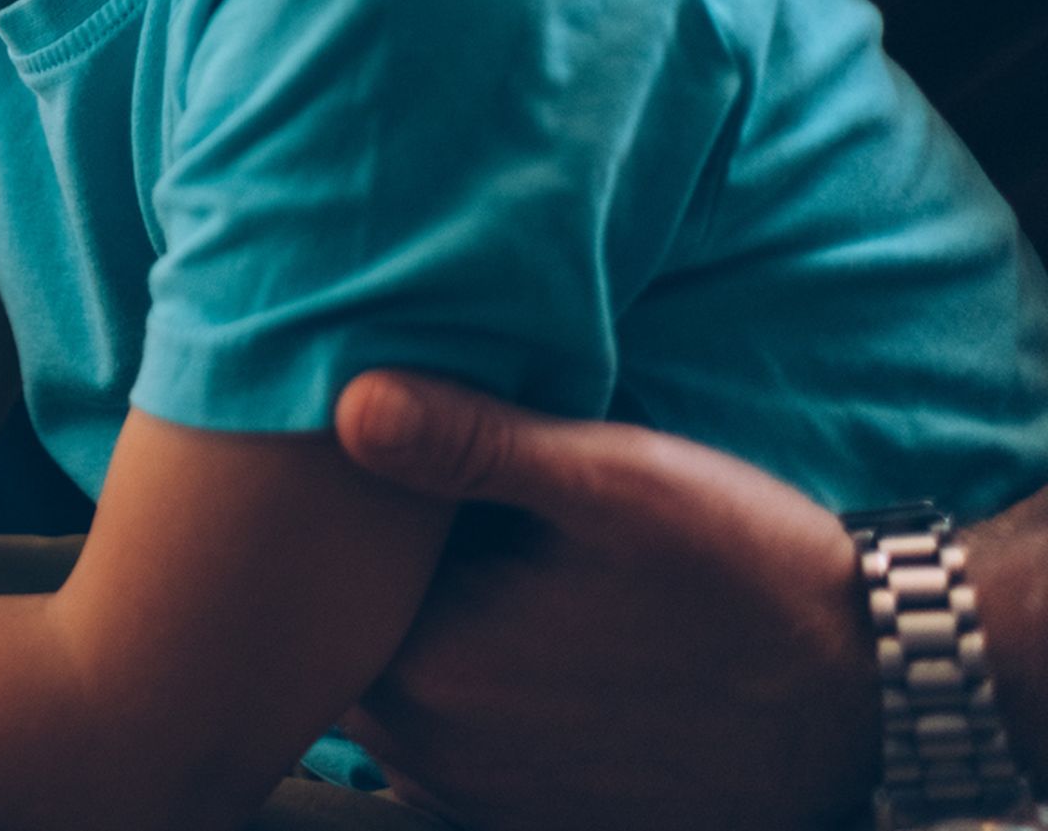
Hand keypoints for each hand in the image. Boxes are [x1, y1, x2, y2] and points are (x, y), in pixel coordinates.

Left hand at [331, 369, 868, 830]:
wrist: (874, 688)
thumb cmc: (743, 571)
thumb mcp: (611, 477)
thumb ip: (468, 442)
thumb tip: (348, 404)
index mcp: (436, 673)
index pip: (318, 598)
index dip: (333, 536)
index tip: (375, 485)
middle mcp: (444, 758)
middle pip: (349, 657)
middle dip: (374, 594)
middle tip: (435, 525)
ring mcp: (493, 801)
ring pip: (399, 708)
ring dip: (423, 647)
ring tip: (490, 577)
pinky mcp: (545, 820)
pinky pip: (458, 754)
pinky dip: (474, 701)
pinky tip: (535, 642)